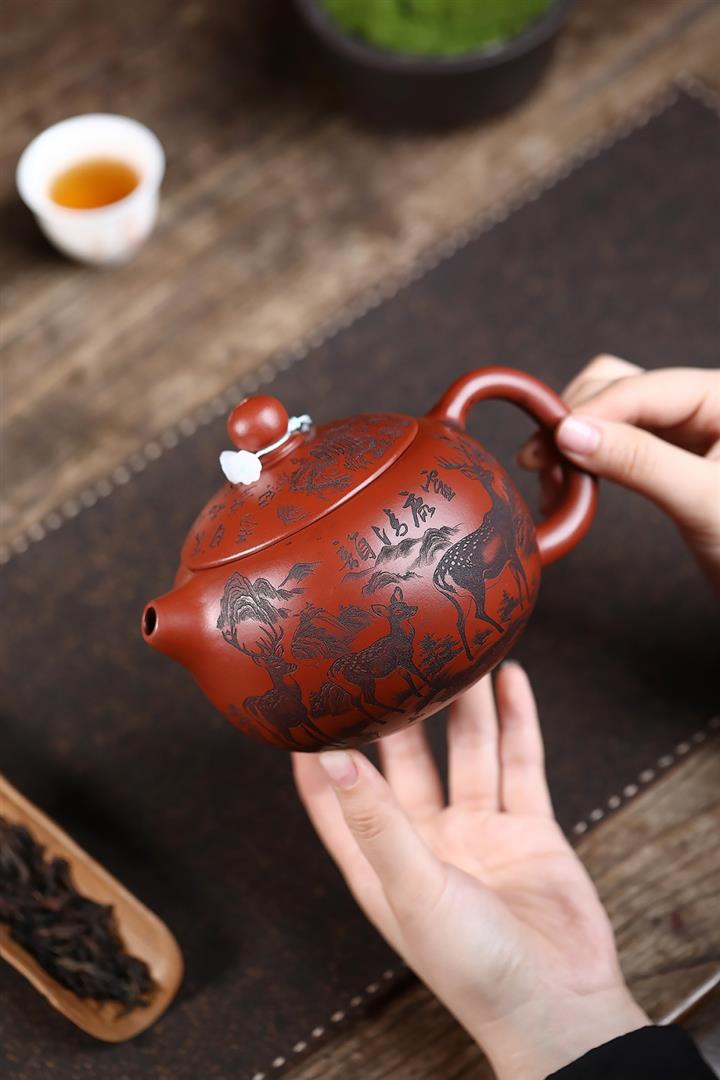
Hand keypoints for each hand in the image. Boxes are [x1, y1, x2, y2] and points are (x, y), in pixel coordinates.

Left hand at [293, 664, 647, 1079]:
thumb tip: (328, 757)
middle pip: (404, 757)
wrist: (560, 1004)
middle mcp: (424, 839)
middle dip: (399, 707)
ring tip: (457, 648)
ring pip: (466, 749)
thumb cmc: (473, 966)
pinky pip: (519, 762)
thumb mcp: (412, 888)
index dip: (315, 750)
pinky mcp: (526, 827)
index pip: (333, 795)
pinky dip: (517, 720)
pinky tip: (510, 680)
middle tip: (392, 651)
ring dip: (463, 703)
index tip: (302, 697)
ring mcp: (477, 830)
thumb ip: (376, 819)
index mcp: (380, 860)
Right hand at [518, 356, 719, 588]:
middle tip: (542, 466)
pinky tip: (569, 485)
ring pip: (611, 413)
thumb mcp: (702, 501)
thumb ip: (638, 461)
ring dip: (576, 440)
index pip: (642, 388)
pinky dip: (588, 459)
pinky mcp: (670, 458)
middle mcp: (703, 404)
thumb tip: (569, 433)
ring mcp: (685, 430)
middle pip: (619, 387)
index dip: (589, 411)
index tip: (547, 442)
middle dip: (576, 423)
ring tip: (552, 481)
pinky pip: (617, 443)